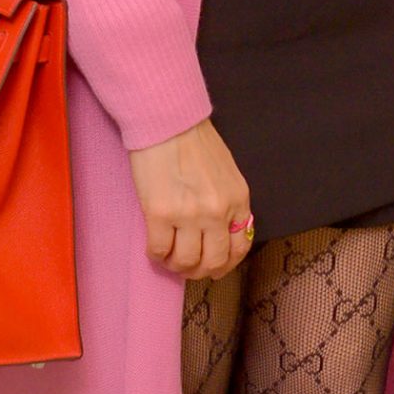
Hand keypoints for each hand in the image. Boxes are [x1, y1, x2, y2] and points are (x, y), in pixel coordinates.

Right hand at [128, 120, 252, 279]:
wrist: (168, 122)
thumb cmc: (195, 143)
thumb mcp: (227, 174)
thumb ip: (228, 203)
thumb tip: (219, 234)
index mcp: (238, 200)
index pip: (239, 248)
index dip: (225, 265)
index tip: (213, 268)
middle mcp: (218, 212)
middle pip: (213, 261)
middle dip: (200, 271)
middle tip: (187, 267)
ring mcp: (189, 215)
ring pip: (186, 261)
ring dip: (176, 265)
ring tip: (169, 258)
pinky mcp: (160, 214)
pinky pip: (159, 250)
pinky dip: (156, 256)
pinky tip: (154, 249)